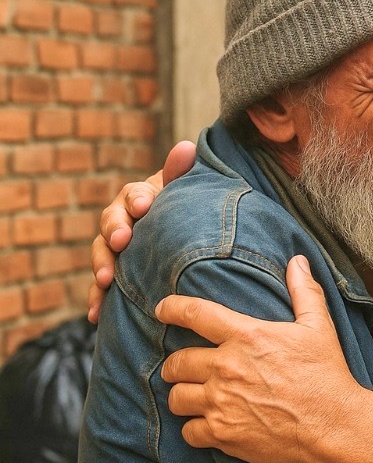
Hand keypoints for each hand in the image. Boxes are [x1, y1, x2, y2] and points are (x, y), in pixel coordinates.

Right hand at [88, 141, 196, 321]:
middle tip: (122, 241)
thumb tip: (187, 147)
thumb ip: (181, 172)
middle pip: (111, 224)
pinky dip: (96, 300)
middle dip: (115, 231)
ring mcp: (114, 249)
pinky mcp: (114, 274)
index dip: (137, 199)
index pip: (133, 195)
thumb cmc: (181, 210)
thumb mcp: (183, 191)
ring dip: (101, 266)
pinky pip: (101, 288)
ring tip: (105, 280)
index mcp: (138, 199)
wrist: (178, 235)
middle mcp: (121, 222)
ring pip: (102, 255)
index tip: (143, 205)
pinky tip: (94, 315)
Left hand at [157, 256, 360, 462]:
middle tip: (186, 369)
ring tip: (196, 397)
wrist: (334, 424)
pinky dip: (195, 429)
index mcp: (247, 336)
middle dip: (177, 365)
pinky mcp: (222, 433)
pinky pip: (188, 431)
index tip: (162, 309)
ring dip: (184, 396)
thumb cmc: (327, 374)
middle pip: (176, 362)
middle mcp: (227, 367)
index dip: (172, 309)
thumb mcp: (319, 327)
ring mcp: (221, 402)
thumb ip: (304, 292)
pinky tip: (210, 425)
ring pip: (177, 398)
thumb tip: (298, 261)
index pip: (195, 314)